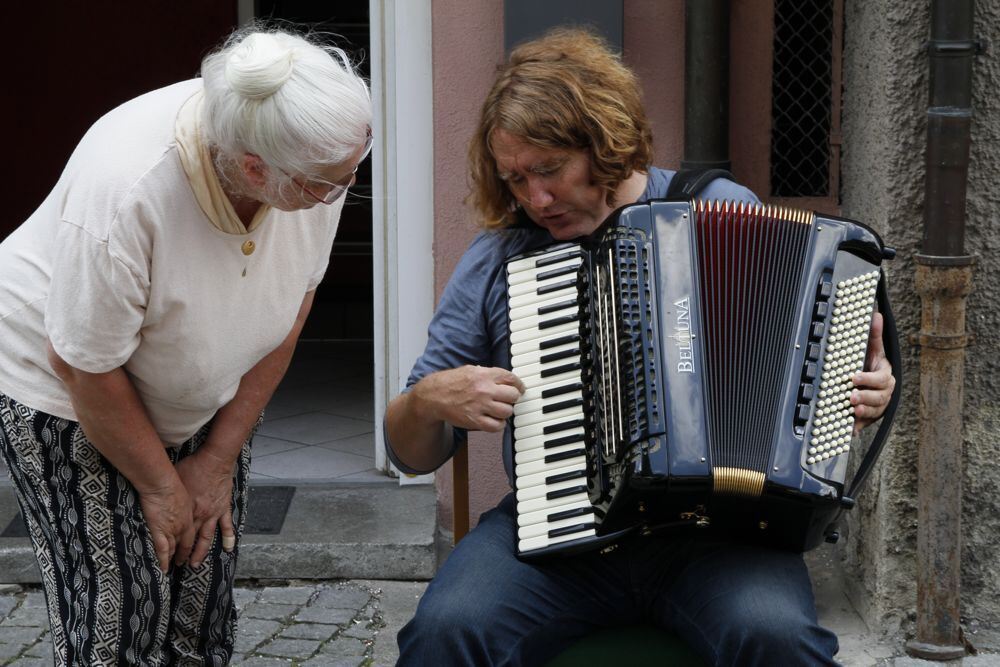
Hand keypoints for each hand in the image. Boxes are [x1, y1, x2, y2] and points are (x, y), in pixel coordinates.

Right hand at [138, 476, 194, 572]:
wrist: (164, 482)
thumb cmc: (175, 481)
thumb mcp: (186, 492)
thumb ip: (185, 501)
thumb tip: (181, 501)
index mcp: (192, 515)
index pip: (194, 534)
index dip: (193, 544)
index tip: (192, 551)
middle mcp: (186, 525)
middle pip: (186, 544)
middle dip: (185, 555)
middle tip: (184, 565)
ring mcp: (174, 529)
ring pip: (174, 548)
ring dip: (173, 559)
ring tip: (171, 568)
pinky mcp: (160, 530)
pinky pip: (163, 550)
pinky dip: (163, 560)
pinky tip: (163, 569)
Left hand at [174, 447, 236, 567]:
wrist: (214, 461)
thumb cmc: (192, 467)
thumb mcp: (173, 478)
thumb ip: (166, 491)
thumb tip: (153, 491)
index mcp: (185, 510)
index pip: (175, 532)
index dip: (168, 546)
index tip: (163, 556)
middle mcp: (199, 516)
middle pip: (189, 540)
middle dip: (182, 554)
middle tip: (177, 565)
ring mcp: (212, 514)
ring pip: (206, 539)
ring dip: (200, 553)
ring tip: (195, 565)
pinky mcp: (223, 508)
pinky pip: (226, 526)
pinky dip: (228, 538)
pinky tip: (228, 549)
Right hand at [415, 365, 525, 432]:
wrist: (433, 396)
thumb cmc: (451, 382)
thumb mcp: (470, 370)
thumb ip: (489, 373)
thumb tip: (506, 379)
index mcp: (484, 374)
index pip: (512, 378)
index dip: (519, 385)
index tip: (519, 389)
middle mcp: (484, 389)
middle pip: (513, 395)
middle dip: (513, 398)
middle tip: (508, 400)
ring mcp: (480, 406)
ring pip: (508, 411)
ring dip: (506, 412)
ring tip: (499, 410)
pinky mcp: (475, 420)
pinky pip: (497, 426)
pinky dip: (499, 424)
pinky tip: (494, 420)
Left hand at [851, 312, 895, 434]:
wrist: (869, 382)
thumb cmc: (870, 363)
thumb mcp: (872, 349)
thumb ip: (874, 335)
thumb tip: (876, 315)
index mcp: (885, 376)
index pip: (881, 379)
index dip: (868, 379)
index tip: (854, 377)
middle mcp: (885, 392)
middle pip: (879, 397)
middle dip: (865, 397)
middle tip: (851, 397)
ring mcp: (879, 406)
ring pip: (875, 411)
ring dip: (864, 412)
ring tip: (852, 410)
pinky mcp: (871, 417)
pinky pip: (866, 423)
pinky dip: (858, 426)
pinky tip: (850, 429)